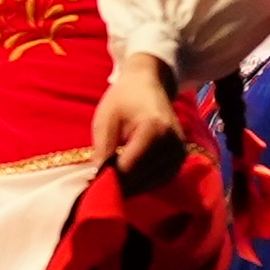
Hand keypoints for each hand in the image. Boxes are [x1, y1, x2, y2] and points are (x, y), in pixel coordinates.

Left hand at [89, 53, 185, 191]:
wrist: (148, 84)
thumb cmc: (124, 98)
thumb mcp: (106, 119)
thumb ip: (102, 150)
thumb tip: (96, 180)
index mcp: (155, 130)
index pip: (128, 169)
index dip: (107, 179)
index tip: (89, 182)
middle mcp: (173, 146)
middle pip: (139, 180)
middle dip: (116, 184)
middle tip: (96, 181)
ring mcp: (179, 155)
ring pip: (147, 185)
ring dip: (127, 185)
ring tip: (110, 175)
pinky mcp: (179, 162)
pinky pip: (156, 182)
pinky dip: (139, 182)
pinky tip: (125, 174)